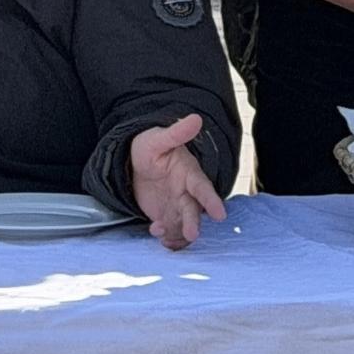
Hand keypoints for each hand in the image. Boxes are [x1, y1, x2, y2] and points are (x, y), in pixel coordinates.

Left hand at [129, 114, 226, 250]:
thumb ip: (176, 133)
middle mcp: (186, 192)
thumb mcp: (158, 139)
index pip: (202, 187)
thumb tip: (195, 118)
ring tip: (164, 235)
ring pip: (182, 224)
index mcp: (188, 173)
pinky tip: (156, 232)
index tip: (220, 214)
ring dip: (176, 233)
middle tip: (192, 235)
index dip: (210, 200)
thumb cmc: (150, 147)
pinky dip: (166, 236)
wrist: (133, 161)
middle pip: (192, 210)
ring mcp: (176, 206)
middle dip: (193, 222)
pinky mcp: (166, 216)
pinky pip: (171, 230)